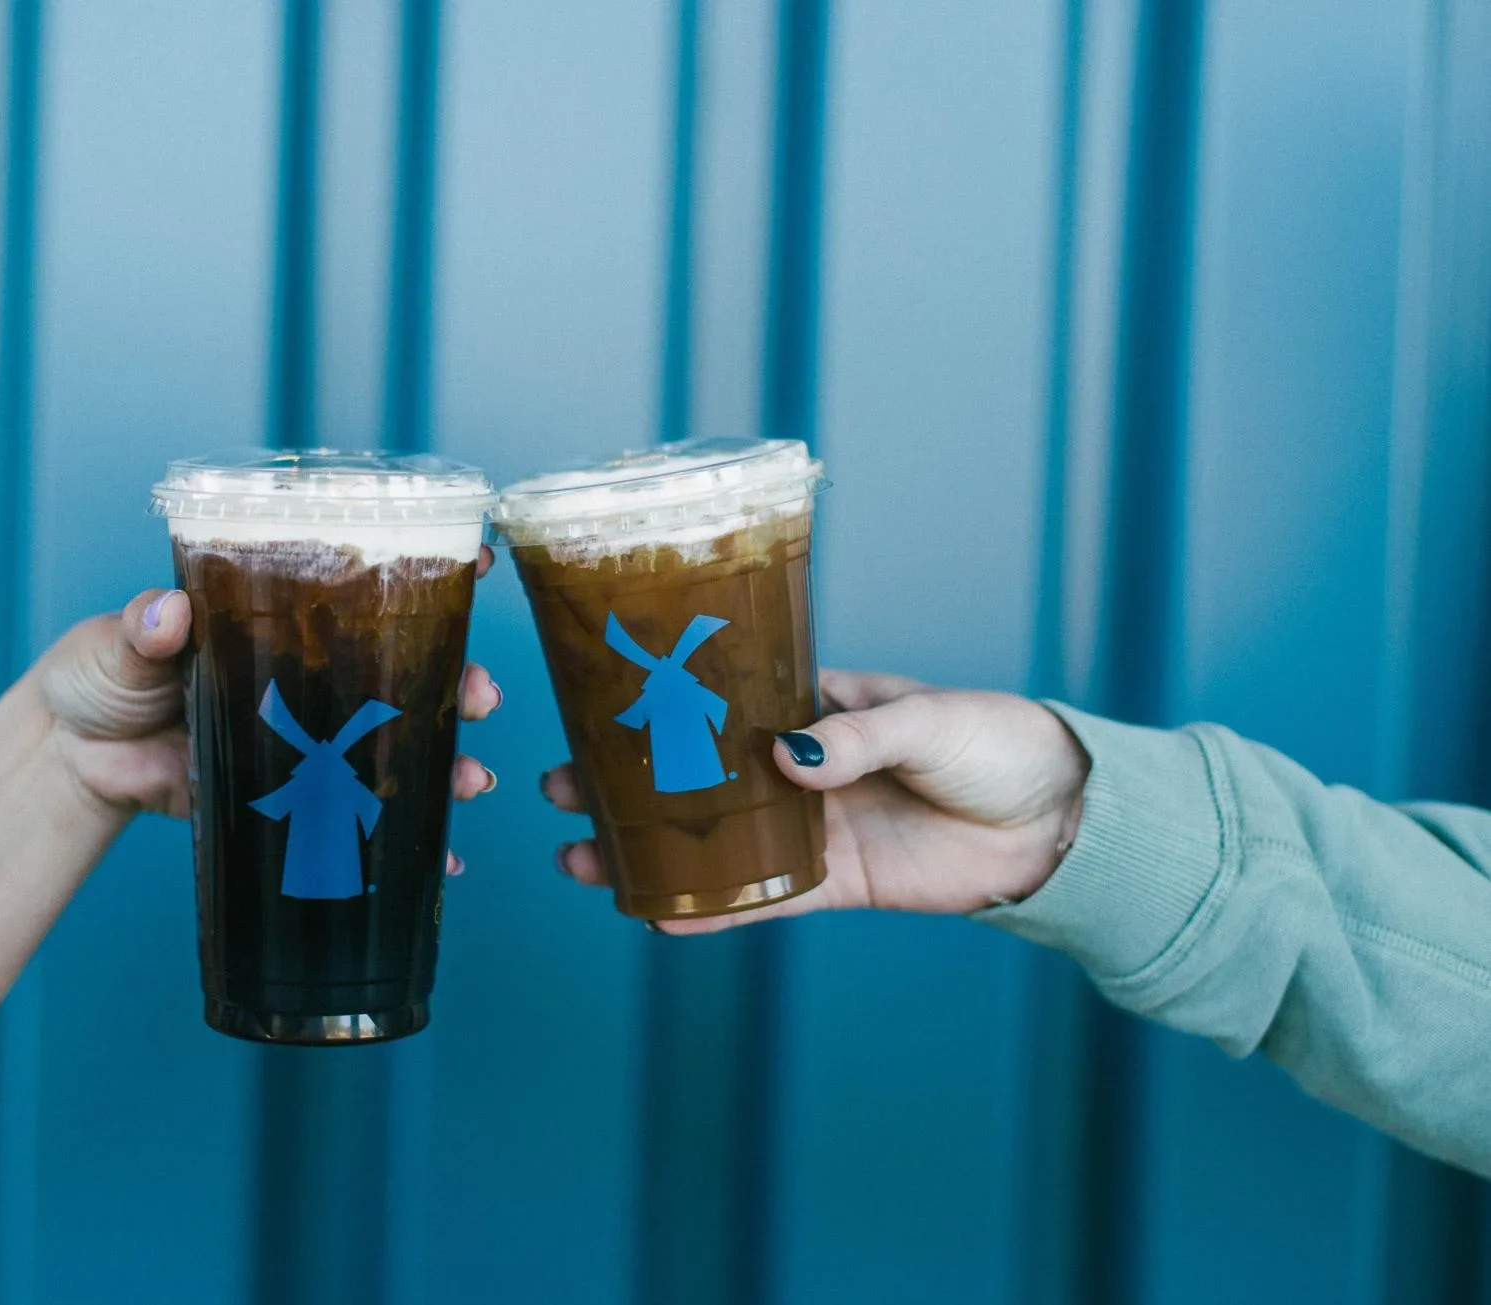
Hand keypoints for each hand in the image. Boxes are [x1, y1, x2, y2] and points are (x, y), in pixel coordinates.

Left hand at [30, 547, 505, 867]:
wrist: (66, 761)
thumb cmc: (98, 674)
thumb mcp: (121, 639)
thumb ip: (145, 627)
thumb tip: (169, 614)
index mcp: (277, 619)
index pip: (362, 587)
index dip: (426, 576)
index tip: (479, 566)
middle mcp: (306, 675)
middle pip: (400, 674)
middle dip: (454, 684)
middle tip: (479, 696)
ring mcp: (303, 739)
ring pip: (391, 747)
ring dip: (445, 763)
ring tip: (470, 783)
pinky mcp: (284, 799)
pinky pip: (354, 820)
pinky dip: (402, 843)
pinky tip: (443, 861)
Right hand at [542, 670, 1089, 933]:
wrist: (1062, 821)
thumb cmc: (999, 744)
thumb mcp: (929, 720)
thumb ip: (856, 738)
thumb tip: (785, 756)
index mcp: (817, 709)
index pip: (722, 701)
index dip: (659, 707)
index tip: (594, 709)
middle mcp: (801, 767)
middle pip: (694, 774)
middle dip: (625, 783)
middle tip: (558, 789)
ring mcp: (813, 827)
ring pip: (712, 839)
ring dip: (648, 848)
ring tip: (580, 856)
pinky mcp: (836, 882)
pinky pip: (761, 897)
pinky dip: (710, 907)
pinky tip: (655, 912)